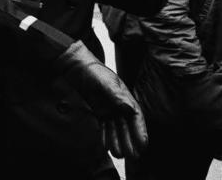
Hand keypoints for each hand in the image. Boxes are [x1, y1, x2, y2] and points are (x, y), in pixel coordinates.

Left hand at [55, 41, 147, 158]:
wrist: (77, 67)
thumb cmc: (94, 71)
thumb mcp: (106, 81)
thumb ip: (116, 95)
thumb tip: (129, 107)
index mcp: (125, 97)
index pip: (136, 117)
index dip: (140, 131)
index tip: (143, 145)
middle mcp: (119, 104)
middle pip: (127, 126)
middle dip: (130, 141)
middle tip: (132, 156)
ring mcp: (109, 108)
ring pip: (116, 128)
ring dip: (118, 141)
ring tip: (119, 154)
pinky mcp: (99, 110)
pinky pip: (104, 126)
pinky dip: (106, 136)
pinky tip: (106, 146)